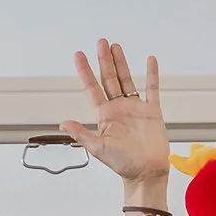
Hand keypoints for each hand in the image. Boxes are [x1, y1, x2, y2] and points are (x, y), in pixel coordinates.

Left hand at [63, 40, 166, 187]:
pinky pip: (152, 88)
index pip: (92, 88)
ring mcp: (135, 108)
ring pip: (127, 80)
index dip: (85, 71)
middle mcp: (118, 109)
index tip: (79, 55)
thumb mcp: (98, 149)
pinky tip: (150, 61)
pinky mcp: (152, 111)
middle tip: (100, 42)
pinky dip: (151, 74)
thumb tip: (63, 123)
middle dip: (104, 60)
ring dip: (121, 63)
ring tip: (115, 46)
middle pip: (109, 78)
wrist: (146, 173)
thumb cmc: (122, 165)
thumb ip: (81, 134)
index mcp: (105, 116)